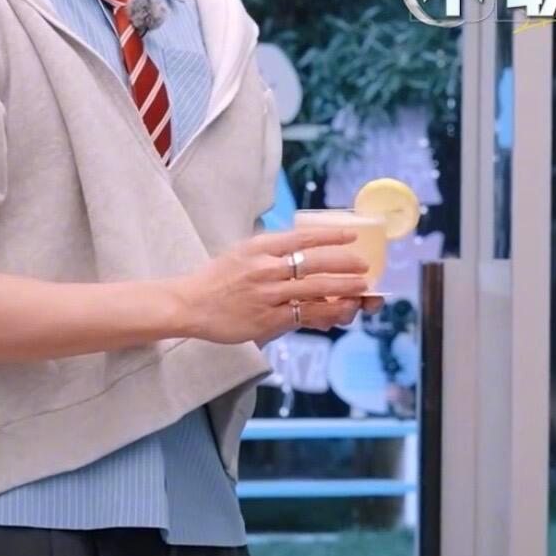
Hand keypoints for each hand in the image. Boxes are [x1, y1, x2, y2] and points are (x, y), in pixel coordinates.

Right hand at [167, 226, 374, 345]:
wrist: (191, 304)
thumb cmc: (218, 277)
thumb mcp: (243, 251)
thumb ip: (271, 249)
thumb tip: (303, 248)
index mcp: (260, 246)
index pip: (303, 238)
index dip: (332, 236)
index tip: (352, 235)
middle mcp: (266, 268)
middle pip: (316, 264)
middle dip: (346, 265)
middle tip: (364, 267)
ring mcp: (268, 295)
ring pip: (315, 291)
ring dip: (344, 290)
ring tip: (362, 289)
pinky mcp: (268, 319)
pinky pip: (305, 316)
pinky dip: (326, 314)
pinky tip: (340, 313)